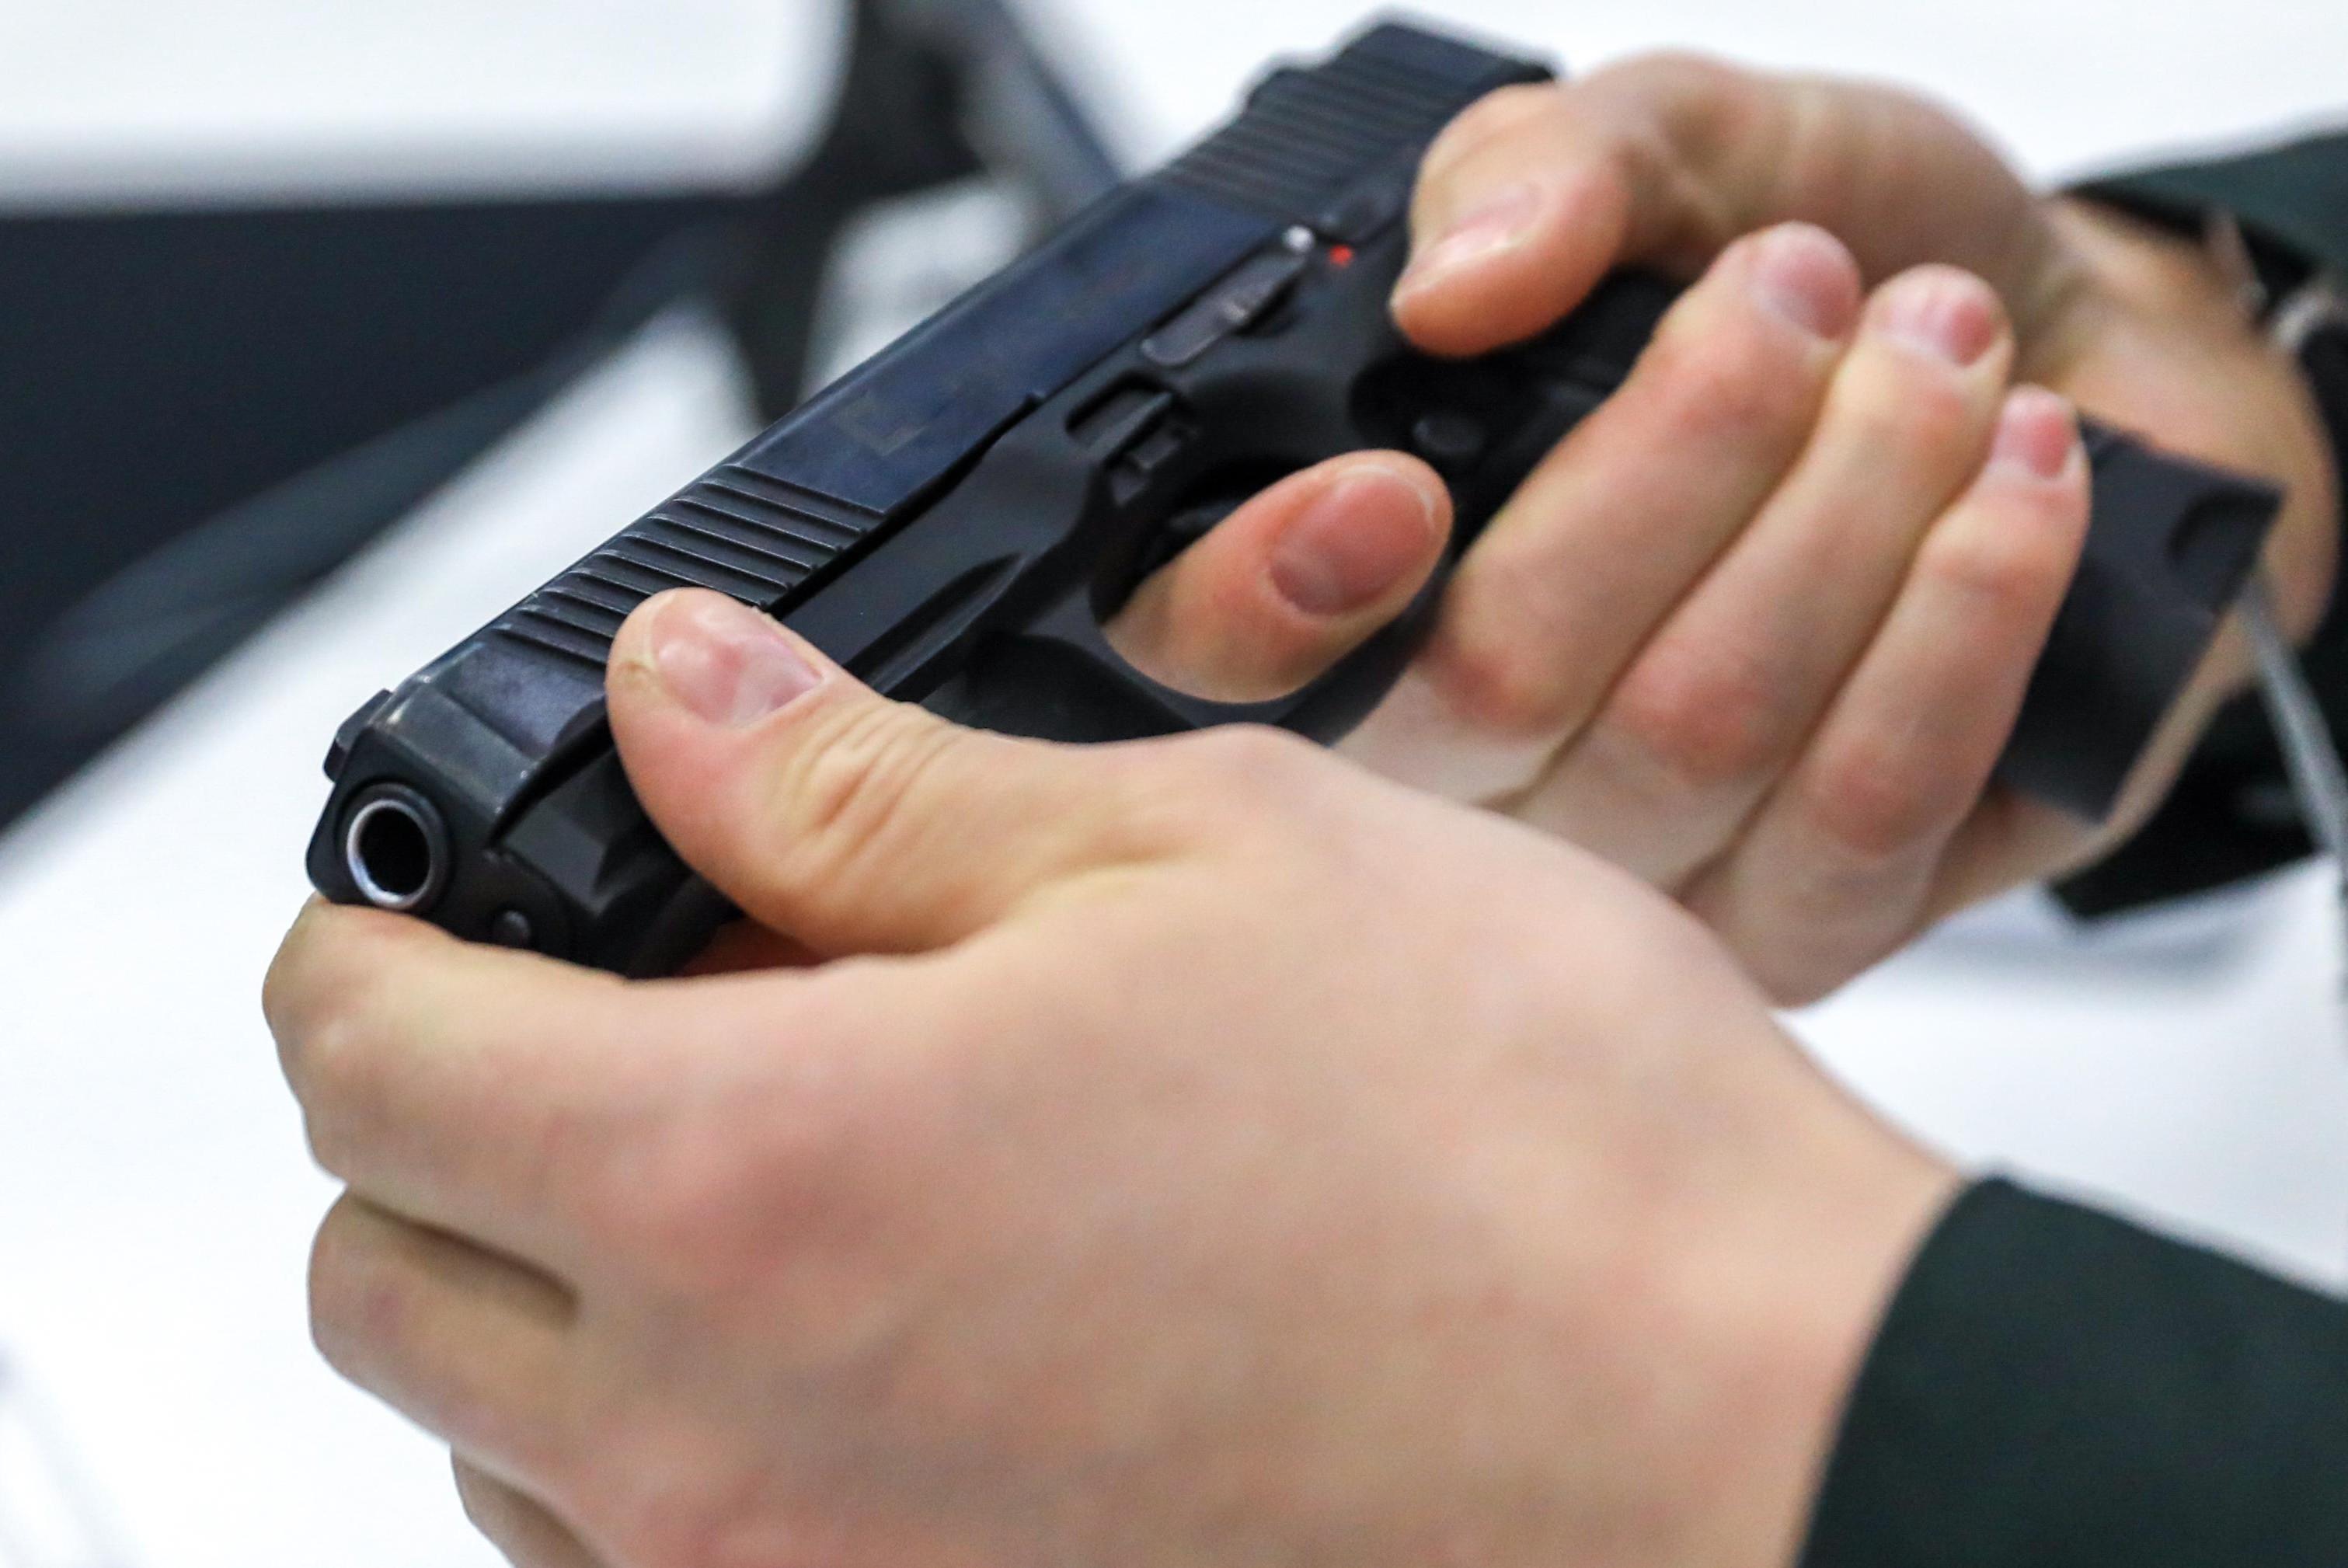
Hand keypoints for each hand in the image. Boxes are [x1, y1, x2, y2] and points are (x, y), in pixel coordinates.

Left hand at [268, 589, 1954, 1567]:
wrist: (1750, 1427)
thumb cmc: (1525, 1156)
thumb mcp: (1184, 847)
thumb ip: (861, 791)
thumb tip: (680, 705)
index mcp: (762, 1187)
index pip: (368, 1069)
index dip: (373, 947)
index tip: (443, 911)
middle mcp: (742, 1453)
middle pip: (389, 1287)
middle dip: (444, 1128)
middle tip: (630, 1016)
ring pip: (512, 1462)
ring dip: (571, 1302)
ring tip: (788, 1172)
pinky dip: (703, 1448)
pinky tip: (890, 1335)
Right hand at [1104, 57, 2338, 1001]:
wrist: (2079, 350)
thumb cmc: (1849, 257)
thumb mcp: (1683, 147)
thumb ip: (1547, 167)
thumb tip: (1459, 285)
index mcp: (1379, 581)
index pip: (1222, 663)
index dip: (1270, 598)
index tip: (1394, 491)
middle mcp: (1476, 764)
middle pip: (1494, 687)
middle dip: (1678, 460)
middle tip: (1804, 288)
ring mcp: (1636, 875)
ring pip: (1691, 734)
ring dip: (1845, 509)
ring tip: (1944, 346)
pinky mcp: (1819, 920)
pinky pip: (1866, 805)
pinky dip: (1961, 615)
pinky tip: (2020, 484)